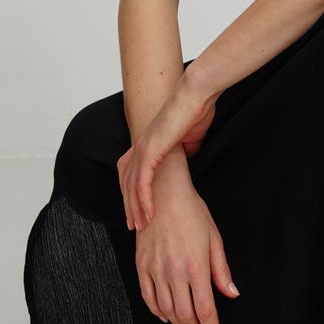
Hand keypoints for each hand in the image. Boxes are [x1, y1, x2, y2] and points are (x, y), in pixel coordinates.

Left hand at [118, 74, 217, 230]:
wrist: (196, 96)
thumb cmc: (196, 113)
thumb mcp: (189, 139)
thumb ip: (183, 152)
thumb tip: (186, 159)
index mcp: (147, 142)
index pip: (131, 174)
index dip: (132, 194)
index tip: (137, 211)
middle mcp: (139, 145)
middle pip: (127, 183)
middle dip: (129, 207)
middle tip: (134, 226)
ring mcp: (142, 147)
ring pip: (132, 186)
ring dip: (136, 209)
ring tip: (141, 226)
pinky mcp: (150, 150)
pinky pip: (142, 182)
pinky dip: (144, 200)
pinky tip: (149, 214)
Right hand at [133, 161, 239, 323]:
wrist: (163, 193)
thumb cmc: (192, 212)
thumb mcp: (214, 238)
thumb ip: (222, 270)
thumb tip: (231, 294)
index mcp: (196, 266)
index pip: (205, 309)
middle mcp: (174, 272)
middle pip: (185, 316)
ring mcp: (155, 270)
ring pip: (166, 311)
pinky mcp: (141, 265)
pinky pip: (148, 298)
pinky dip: (158, 312)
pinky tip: (167, 316)